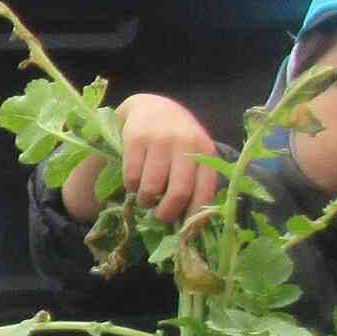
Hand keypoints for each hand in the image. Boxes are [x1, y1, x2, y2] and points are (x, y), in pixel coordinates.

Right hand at [111, 94, 220, 227]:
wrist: (152, 106)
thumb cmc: (176, 140)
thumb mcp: (193, 154)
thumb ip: (195, 180)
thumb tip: (191, 223)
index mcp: (205, 151)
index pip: (204, 192)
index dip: (193, 215)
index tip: (184, 228)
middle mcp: (186, 144)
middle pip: (179, 193)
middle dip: (166, 213)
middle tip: (159, 216)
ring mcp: (161, 140)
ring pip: (152, 187)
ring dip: (145, 201)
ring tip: (145, 198)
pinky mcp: (137, 138)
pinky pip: (132, 176)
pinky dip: (131, 187)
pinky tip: (134, 182)